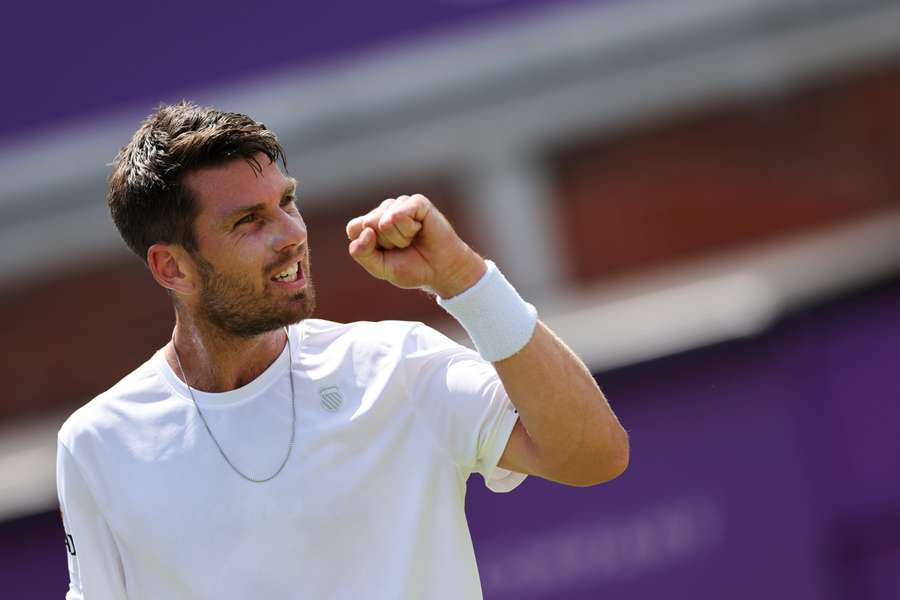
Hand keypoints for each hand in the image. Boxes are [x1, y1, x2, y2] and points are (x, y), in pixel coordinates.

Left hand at [346, 194, 485, 297]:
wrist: (442, 271)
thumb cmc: (413, 268)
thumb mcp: (379, 267)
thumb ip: (362, 254)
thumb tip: (365, 231)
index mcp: (372, 225)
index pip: (354, 228)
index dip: (368, 246)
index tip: (386, 254)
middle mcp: (385, 211)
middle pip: (368, 224)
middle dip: (385, 243)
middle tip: (403, 247)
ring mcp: (401, 204)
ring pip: (384, 222)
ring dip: (399, 239)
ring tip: (413, 240)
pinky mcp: (417, 202)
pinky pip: (399, 215)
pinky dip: (409, 230)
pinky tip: (420, 230)